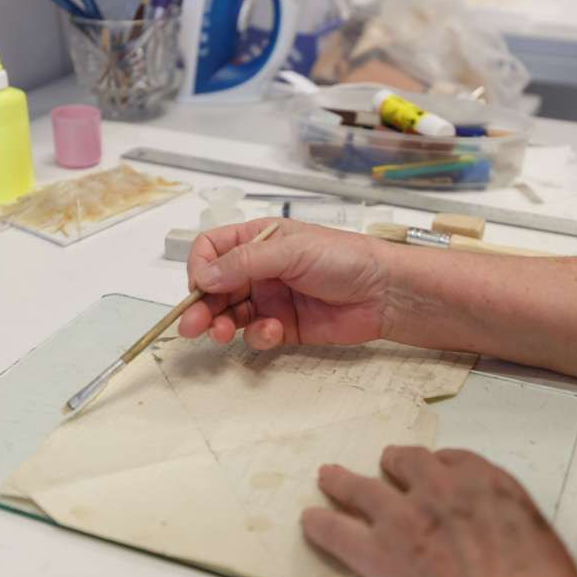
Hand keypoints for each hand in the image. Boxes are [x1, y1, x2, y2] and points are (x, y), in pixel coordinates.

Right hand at [179, 218, 392, 348]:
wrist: (385, 293)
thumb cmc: (344, 258)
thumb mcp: (291, 251)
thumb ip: (245, 263)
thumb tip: (203, 275)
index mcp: (258, 240)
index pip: (211, 250)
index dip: (200, 268)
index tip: (200, 285)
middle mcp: (259, 269)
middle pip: (214, 287)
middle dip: (201, 305)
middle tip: (191, 326)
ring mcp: (270, 298)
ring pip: (230, 314)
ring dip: (220, 324)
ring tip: (220, 334)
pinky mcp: (284, 326)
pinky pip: (256, 334)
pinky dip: (257, 336)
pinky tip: (273, 332)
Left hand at [302, 447, 576, 576]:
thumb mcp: (542, 543)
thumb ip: (510, 524)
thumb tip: (502, 535)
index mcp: (487, 484)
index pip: (455, 459)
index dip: (440, 465)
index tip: (435, 469)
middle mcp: (441, 490)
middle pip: (406, 462)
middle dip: (394, 463)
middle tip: (386, 465)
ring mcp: (404, 520)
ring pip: (362, 488)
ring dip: (343, 482)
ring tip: (329, 478)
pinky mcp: (377, 556)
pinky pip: (336, 531)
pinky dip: (320, 525)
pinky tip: (310, 521)